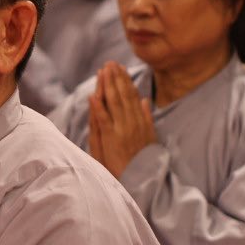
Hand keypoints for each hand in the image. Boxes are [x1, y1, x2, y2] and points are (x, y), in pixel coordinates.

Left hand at [88, 62, 155, 178]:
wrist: (143, 181)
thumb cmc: (145, 162)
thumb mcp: (151, 138)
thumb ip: (147, 118)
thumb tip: (145, 100)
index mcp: (142, 122)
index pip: (133, 96)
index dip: (126, 81)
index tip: (120, 68)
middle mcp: (133, 123)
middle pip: (123, 96)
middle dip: (116, 78)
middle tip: (110, 63)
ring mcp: (122, 131)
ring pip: (114, 103)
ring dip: (108, 86)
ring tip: (103, 71)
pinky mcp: (112, 140)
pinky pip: (104, 120)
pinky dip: (98, 107)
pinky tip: (94, 95)